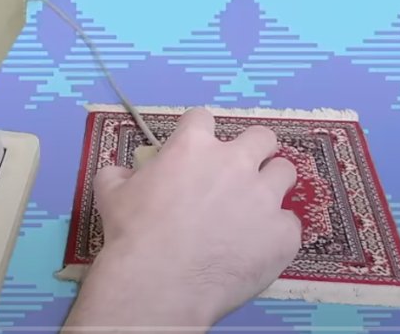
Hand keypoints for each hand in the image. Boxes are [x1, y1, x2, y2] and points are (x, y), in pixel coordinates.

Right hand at [63, 108, 301, 331]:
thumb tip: (124, 174)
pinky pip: (289, 224)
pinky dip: (274, 232)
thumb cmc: (132, 234)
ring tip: (255, 208)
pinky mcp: (283, 234)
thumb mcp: (111, 193)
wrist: (160, 282)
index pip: (203, 117)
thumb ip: (120, 174)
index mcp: (193, 145)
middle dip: (253, 150)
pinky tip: (255, 247)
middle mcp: (235, 162)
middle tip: (237, 173)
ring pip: (285, 172)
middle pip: (262, 137)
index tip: (194, 150)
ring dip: (271, 185)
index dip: (198, 132)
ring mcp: (264, 197)